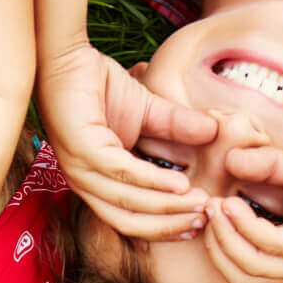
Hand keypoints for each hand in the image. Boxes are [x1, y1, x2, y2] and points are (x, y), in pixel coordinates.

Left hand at [37, 42, 216, 239]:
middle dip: (169, 225)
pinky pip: (122, 173)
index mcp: (98, 182)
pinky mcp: (82, 149)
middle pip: (129, 221)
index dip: (165, 226)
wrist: (68, 56)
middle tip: (204, 220)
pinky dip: (153, 181)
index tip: (200, 224)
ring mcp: (80, 168)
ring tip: (199, 204)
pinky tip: (180, 184)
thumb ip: (176, 126)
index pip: (131, 219)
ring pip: (127, 202)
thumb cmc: (99, 85)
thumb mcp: (147, 111)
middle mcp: (85, 183)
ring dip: (167, 207)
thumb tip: (214, 132)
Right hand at [200, 147, 282, 282]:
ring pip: (250, 266)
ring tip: (216, 204)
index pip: (241, 266)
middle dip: (214, 243)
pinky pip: (272, 245)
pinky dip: (247, 226)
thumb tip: (228, 160)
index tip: (204, 206)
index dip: (215, 240)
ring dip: (225, 236)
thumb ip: (265, 168)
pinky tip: (234, 203)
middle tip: (204, 208)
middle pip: (239, 274)